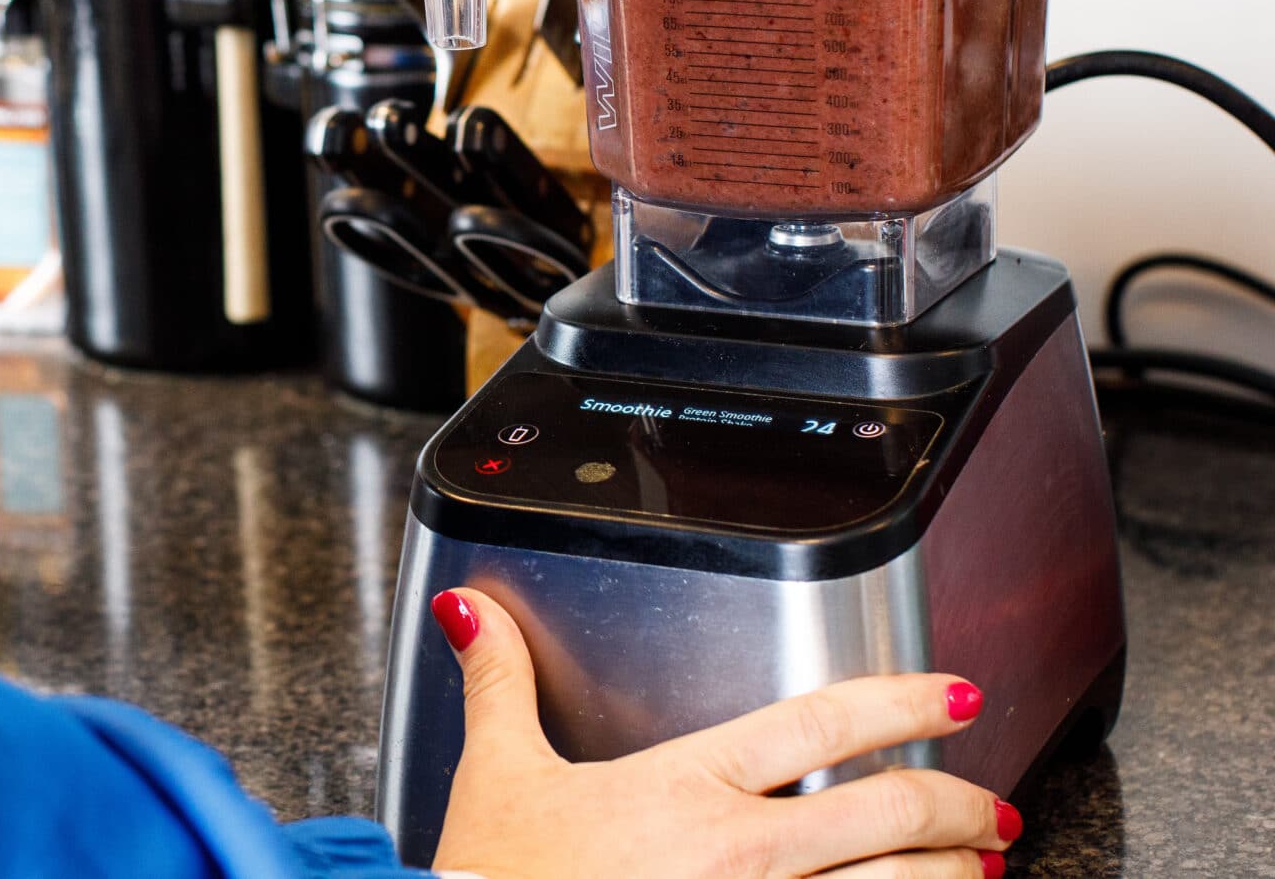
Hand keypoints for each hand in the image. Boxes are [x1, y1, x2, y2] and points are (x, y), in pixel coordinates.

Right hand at [429, 588, 1022, 878]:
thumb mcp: (496, 777)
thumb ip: (500, 685)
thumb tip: (473, 612)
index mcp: (687, 786)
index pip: (823, 720)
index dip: (905, 698)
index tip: (956, 693)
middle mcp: (742, 854)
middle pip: (892, 813)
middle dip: (962, 804)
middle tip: (991, 803)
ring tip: (980, 871)